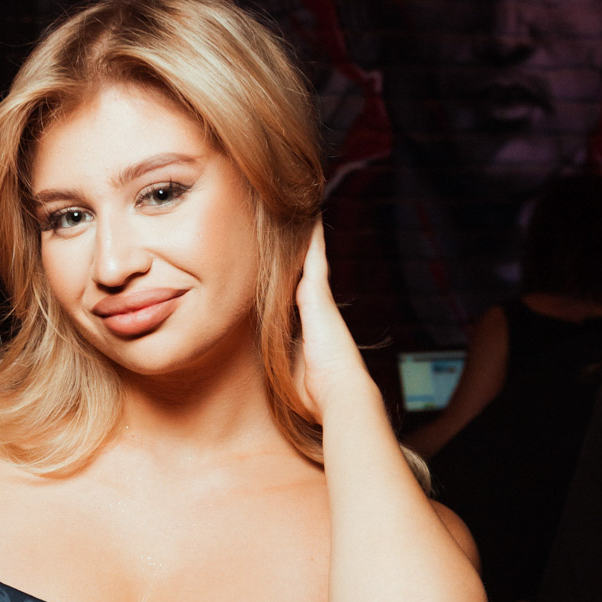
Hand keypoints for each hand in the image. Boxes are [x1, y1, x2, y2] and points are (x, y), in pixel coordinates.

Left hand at [291, 221, 375, 422]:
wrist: (340, 394)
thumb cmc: (315, 394)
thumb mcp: (289, 374)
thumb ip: (279, 362)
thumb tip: (261, 365)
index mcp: (307, 324)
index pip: (296, 292)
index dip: (293, 273)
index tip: (285, 258)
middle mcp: (315, 307)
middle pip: (304, 268)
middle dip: (300, 246)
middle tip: (297, 218)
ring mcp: (318, 299)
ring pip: (309, 258)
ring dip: (306, 235)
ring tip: (303, 207)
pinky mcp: (317, 295)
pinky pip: (314, 257)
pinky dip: (313, 237)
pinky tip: (310, 214)